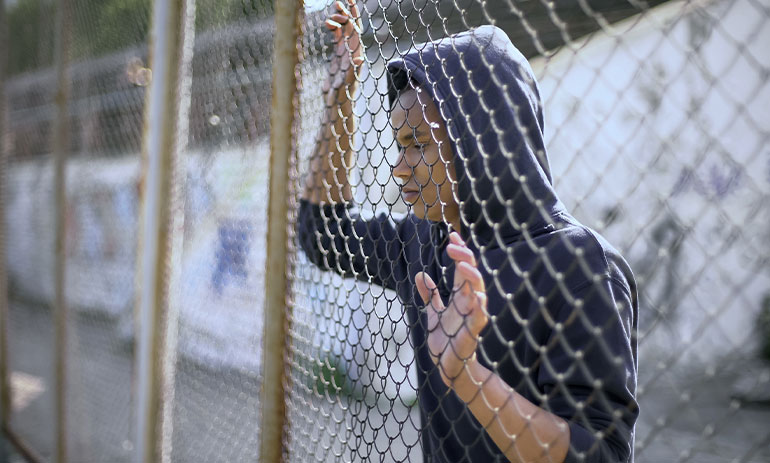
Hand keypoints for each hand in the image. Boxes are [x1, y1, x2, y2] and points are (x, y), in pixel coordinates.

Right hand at [323, 0, 364, 97]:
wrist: (337, 103)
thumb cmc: (343, 96)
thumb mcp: (347, 84)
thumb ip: (353, 71)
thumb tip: (359, 59)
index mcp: (356, 55)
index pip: (356, 31)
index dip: (353, 17)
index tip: (346, 6)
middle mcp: (353, 51)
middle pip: (351, 27)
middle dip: (346, 14)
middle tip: (337, 3)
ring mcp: (346, 52)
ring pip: (345, 30)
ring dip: (340, 19)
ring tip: (333, 10)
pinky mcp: (339, 55)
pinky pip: (338, 37)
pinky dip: (334, 29)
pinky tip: (328, 23)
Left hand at [415, 232, 488, 386]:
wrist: (447, 367)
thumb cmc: (444, 340)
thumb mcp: (433, 313)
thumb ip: (429, 295)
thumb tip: (420, 275)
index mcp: (460, 296)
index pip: (463, 268)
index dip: (460, 252)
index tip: (452, 236)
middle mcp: (468, 302)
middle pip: (472, 274)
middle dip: (465, 259)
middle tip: (452, 247)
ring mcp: (472, 316)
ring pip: (479, 291)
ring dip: (472, 277)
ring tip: (463, 265)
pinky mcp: (472, 333)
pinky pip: (479, 318)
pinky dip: (479, 307)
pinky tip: (477, 296)